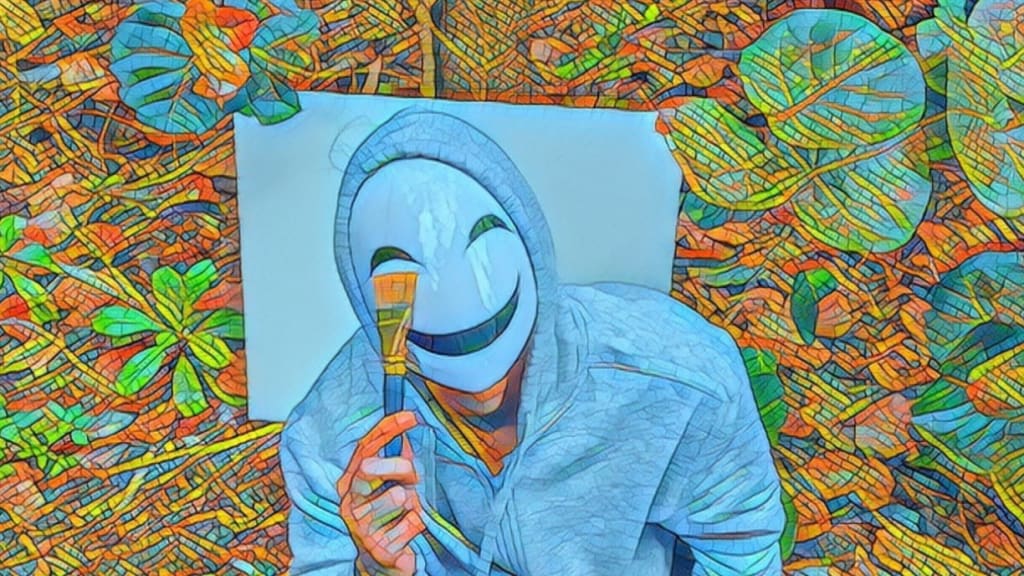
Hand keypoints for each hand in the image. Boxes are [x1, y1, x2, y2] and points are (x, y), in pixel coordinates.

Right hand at [338, 411, 424, 575]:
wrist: (386, 559)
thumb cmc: (392, 514)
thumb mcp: (397, 482)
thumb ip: (401, 457)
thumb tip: (413, 424)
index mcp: (352, 480)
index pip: (365, 447)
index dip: (387, 429)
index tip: (410, 416)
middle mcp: (350, 502)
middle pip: (366, 471)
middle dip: (393, 466)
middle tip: (414, 470)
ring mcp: (361, 527)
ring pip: (388, 500)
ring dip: (405, 500)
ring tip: (408, 502)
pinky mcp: (377, 549)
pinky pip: (405, 528)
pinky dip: (415, 524)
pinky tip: (413, 525)